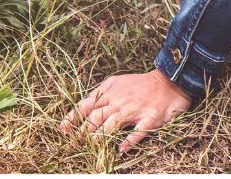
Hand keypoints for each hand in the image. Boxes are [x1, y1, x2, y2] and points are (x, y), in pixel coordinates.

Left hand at [60, 68, 193, 152]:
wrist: (168, 82)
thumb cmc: (140, 84)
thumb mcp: (117, 81)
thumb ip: (102, 92)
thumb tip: (86, 103)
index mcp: (110, 93)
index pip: (86, 105)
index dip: (73, 117)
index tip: (63, 129)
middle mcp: (119, 101)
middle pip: (96, 117)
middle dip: (83, 131)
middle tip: (73, 143)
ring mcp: (134, 110)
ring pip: (113, 124)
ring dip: (101, 136)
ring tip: (92, 147)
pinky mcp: (149, 119)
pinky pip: (138, 131)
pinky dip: (130, 141)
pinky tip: (122, 148)